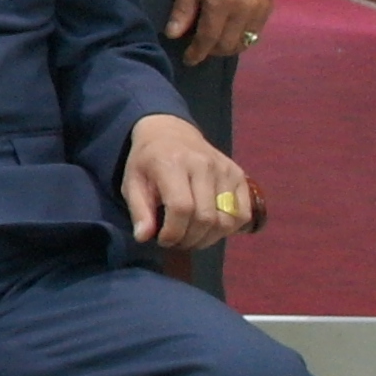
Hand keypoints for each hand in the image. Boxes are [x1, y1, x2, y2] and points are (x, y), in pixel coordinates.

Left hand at [121, 111, 259, 252]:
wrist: (170, 132)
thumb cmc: (147, 161)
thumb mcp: (132, 182)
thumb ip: (139, 210)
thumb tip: (144, 237)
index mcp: (172, 163)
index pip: (181, 208)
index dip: (174, 232)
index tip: (164, 240)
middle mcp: (203, 164)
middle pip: (206, 217)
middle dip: (191, 238)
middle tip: (178, 243)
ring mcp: (225, 170)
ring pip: (227, 219)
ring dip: (210, 238)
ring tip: (193, 238)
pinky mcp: (240, 175)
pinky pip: (243, 213)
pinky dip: (229, 229)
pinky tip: (211, 229)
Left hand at [168, 0, 277, 69]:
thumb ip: (183, 8)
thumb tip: (173, 35)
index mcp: (222, 2)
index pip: (209, 38)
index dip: (198, 52)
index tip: (188, 60)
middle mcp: (245, 11)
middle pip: (228, 45)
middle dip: (211, 51)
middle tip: (198, 49)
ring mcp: (260, 10)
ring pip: (245, 43)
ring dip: (227, 47)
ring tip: (212, 43)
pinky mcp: (268, 8)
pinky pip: (255, 33)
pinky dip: (241, 38)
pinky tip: (229, 33)